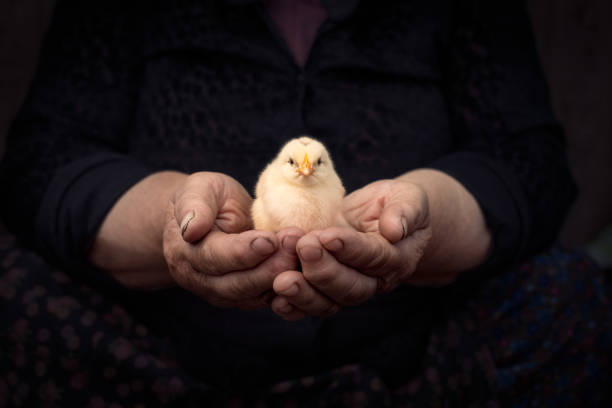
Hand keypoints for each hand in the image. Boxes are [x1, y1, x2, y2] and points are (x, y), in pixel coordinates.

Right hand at [162, 172, 300, 308]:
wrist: (207, 218)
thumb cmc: (205, 198)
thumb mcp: (197, 189)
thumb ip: (194, 205)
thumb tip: (192, 228)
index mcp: (187, 252)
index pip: (216, 257)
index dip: (244, 251)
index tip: (269, 240)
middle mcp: (201, 280)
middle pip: (237, 284)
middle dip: (270, 268)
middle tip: (296, 246)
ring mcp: (221, 293)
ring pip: (254, 296)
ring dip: (281, 278)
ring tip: (304, 255)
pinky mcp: (243, 297)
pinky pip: (266, 299)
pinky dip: (286, 287)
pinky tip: (305, 268)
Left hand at [270, 179, 432, 319]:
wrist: (381, 214)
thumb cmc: (397, 203)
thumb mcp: (409, 198)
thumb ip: (405, 211)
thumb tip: (395, 229)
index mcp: (396, 258)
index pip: (373, 257)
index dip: (350, 249)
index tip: (328, 236)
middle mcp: (373, 280)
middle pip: (349, 287)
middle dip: (323, 271)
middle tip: (302, 247)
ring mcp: (347, 286)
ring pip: (328, 302)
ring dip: (304, 294)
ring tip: (281, 281)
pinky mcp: (325, 287)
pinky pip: (311, 305)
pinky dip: (293, 306)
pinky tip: (275, 300)